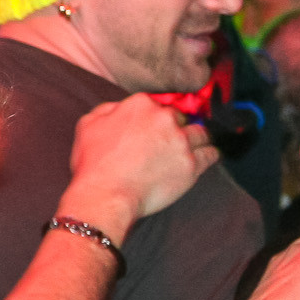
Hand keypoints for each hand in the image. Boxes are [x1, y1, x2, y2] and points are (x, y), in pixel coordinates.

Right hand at [64, 94, 217, 237]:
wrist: (105, 194)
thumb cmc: (94, 163)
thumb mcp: (87, 125)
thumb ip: (106, 110)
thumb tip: (119, 108)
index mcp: (140, 105)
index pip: (157, 105)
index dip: (155, 119)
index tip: (154, 129)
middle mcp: (164, 118)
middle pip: (181, 118)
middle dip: (176, 129)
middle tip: (169, 143)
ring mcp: (180, 141)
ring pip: (201, 133)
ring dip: (197, 140)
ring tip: (190, 149)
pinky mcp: (192, 164)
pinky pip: (211, 154)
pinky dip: (210, 155)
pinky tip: (205, 157)